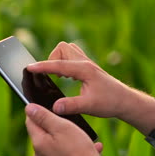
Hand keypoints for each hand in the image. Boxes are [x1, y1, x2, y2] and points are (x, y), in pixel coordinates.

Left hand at [25, 103, 102, 155]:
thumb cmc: (78, 150)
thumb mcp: (62, 127)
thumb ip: (44, 117)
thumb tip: (29, 107)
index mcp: (38, 142)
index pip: (30, 120)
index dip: (40, 110)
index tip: (53, 107)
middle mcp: (39, 154)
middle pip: (43, 131)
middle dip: (57, 124)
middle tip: (71, 122)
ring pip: (56, 142)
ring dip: (68, 137)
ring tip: (83, 136)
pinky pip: (64, 153)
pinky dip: (74, 148)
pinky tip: (88, 146)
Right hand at [27, 42, 154, 134]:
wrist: (125, 100)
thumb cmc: (110, 102)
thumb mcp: (90, 106)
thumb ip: (71, 105)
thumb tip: (54, 107)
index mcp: (85, 70)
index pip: (59, 64)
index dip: (42, 66)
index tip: (29, 68)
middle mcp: (86, 62)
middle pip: (63, 49)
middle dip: (52, 60)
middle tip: (51, 76)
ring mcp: (88, 63)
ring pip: (68, 50)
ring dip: (59, 60)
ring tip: (58, 76)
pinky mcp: (88, 68)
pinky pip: (72, 57)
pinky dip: (65, 63)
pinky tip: (66, 77)